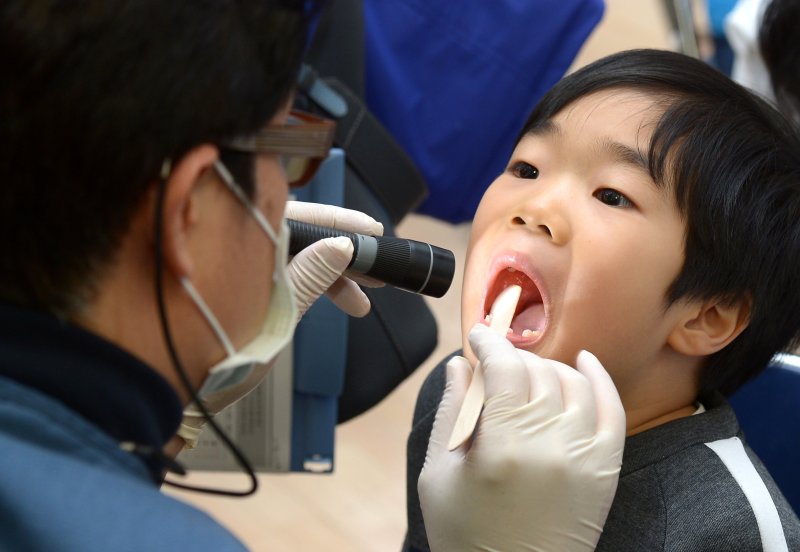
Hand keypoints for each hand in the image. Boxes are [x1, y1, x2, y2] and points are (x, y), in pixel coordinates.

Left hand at [177, 202, 382, 448]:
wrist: (162, 386)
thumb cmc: (212, 351)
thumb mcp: (273, 314)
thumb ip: (309, 275)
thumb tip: (343, 245)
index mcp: (242, 235)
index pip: (304, 215)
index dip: (343, 224)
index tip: (374, 231)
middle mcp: (236, 240)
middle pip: (300, 235)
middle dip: (342, 256)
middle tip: (378, 276)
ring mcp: (232, 262)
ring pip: (291, 258)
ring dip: (328, 277)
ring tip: (360, 305)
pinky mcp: (230, 283)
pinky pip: (276, 274)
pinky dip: (305, 287)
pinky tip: (328, 303)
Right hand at [418, 324, 624, 551]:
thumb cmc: (464, 534)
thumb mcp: (438, 475)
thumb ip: (450, 414)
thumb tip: (457, 365)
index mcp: (503, 446)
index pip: (504, 368)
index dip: (488, 342)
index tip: (477, 335)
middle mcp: (551, 445)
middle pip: (536, 372)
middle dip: (511, 358)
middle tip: (494, 365)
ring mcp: (584, 457)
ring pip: (572, 383)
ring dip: (546, 369)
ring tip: (525, 375)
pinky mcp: (605, 471)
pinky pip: (612, 410)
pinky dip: (599, 380)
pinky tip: (584, 363)